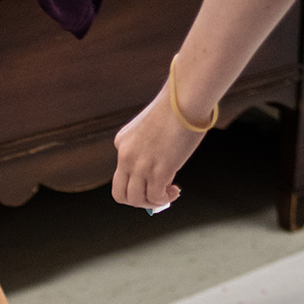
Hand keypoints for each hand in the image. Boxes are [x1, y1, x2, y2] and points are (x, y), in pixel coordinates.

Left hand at [111, 86, 203, 209]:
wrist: (184, 99)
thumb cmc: (175, 108)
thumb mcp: (152, 128)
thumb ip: (151, 147)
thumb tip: (162, 173)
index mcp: (121, 143)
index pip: (122, 173)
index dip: (139, 182)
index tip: (156, 179)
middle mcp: (125, 156)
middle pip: (120, 194)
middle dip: (137, 201)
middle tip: (156, 195)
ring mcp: (140, 165)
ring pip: (136, 200)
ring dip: (152, 203)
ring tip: (169, 194)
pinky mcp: (158, 171)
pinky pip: (155, 198)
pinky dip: (164, 200)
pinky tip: (175, 191)